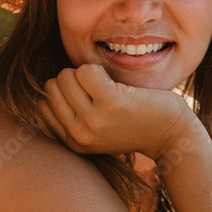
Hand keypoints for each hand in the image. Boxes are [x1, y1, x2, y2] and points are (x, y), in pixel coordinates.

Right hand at [39, 64, 193, 159]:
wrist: (170, 133)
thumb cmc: (133, 124)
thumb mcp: (97, 130)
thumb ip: (72, 116)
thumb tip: (45, 87)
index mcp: (73, 142)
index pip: (42, 105)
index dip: (60, 92)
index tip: (84, 96)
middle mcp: (80, 135)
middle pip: (51, 87)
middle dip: (71, 80)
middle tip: (96, 88)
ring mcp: (94, 121)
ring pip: (66, 77)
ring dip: (85, 72)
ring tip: (105, 85)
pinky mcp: (111, 103)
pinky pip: (85, 71)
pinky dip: (97, 69)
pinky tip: (114, 81)